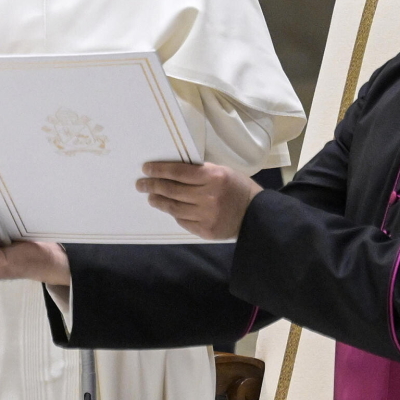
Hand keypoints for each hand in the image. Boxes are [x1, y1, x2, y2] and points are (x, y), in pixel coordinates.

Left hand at [137, 162, 261, 239]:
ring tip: (151, 197)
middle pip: (172, 190)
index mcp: (213, 177)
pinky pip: (182, 221)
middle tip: (141, 184)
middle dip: (152, 185)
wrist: (258, 215)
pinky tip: (169, 208)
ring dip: (158, 201)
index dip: (159, 170)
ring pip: (174, 207)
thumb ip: (200, 172)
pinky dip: (173, 213)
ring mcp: (206, 215)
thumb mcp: (223, 172)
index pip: (178, 171)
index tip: (146, 169)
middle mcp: (208, 196)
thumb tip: (173, 171)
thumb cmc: (239, 189)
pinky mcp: (205, 230)